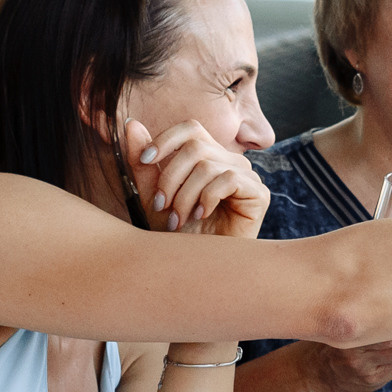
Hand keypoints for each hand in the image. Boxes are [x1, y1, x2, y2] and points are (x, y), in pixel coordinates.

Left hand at [125, 119, 268, 237]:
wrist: (202, 267)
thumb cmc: (181, 233)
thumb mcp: (155, 195)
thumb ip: (144, 163)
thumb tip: (132, 124)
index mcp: (209, 157)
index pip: (191, 129)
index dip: (167, 139)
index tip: (145, 160)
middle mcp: (230, 162)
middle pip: (195, 148)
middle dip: (171, 177)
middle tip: (161, 206)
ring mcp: (247, 176)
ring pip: (208, 166)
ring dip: (185, 195)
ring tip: (178, 219)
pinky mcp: (259, 193)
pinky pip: (228, 180)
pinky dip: (207, 198)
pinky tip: (201, 215)